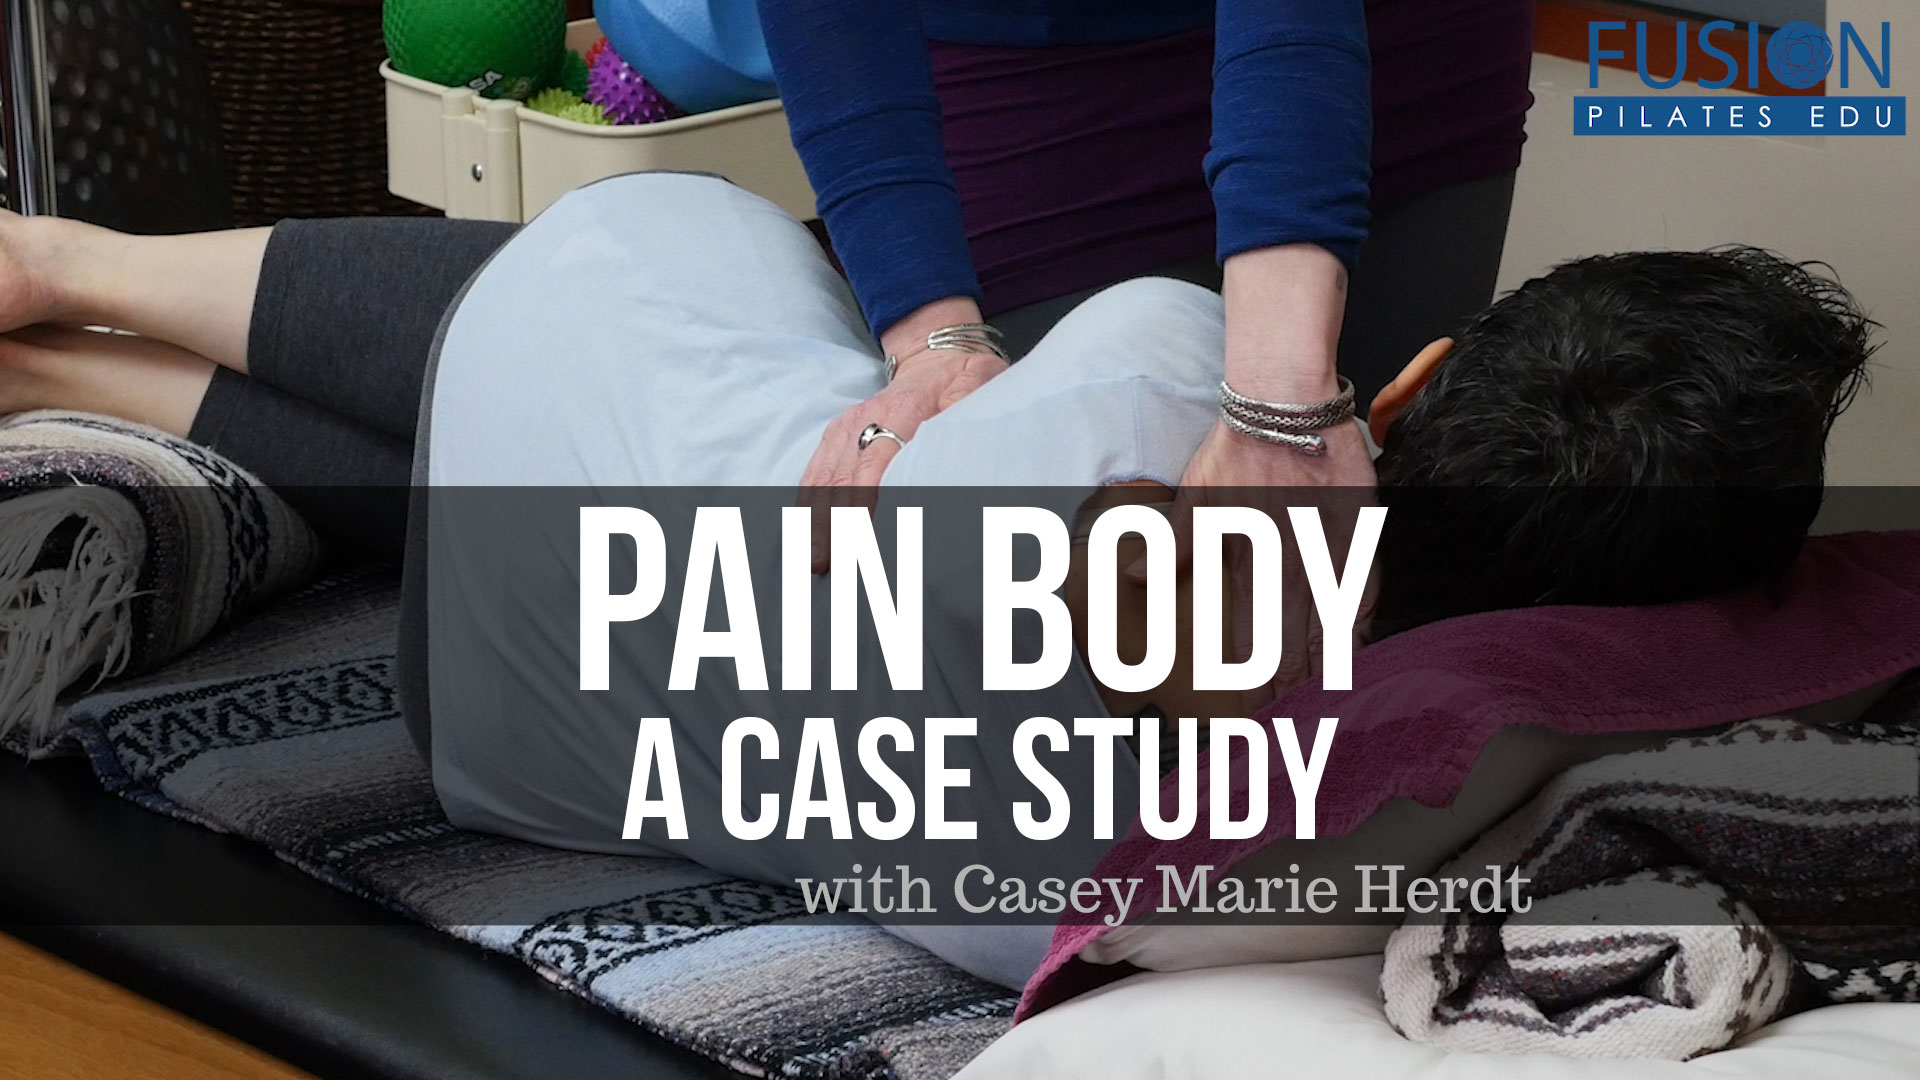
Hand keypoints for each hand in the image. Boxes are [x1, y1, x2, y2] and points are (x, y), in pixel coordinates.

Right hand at [798, 347, 1006, 569]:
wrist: (934, 359)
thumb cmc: (962, 380)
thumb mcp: (976, 386)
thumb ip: (968, 413)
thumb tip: (962, 446)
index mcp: (900, 411)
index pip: (875, 463)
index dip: (862, 499)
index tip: (855, 533)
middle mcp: (864, 420)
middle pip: (842, 479)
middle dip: (830, 523)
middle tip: (821, 561)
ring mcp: (845, 429)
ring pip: (823, 479)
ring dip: (813, 520)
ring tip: (808, 557)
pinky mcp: (835, 436)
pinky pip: (815, 473)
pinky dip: (806, 504)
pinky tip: (801, 533)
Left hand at [1154, 412, 1377, 709]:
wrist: (1286, 402)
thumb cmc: (1237, 446)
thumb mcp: (1194, 498)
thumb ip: (1175, 546)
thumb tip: (1140, 579)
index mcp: (1248, 565)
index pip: (1252, 642)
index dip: (1255, 681)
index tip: (1255, 713)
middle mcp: (1290, 569)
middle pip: (1294, 646)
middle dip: (1292, 690)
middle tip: (1293, 726)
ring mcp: (1330, 554)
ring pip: (1331, 627)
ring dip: (1327, 669)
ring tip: (1327, 705)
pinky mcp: (1362, 534)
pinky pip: (1366, 591)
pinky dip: (1362, 624)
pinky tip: (1360, 649)